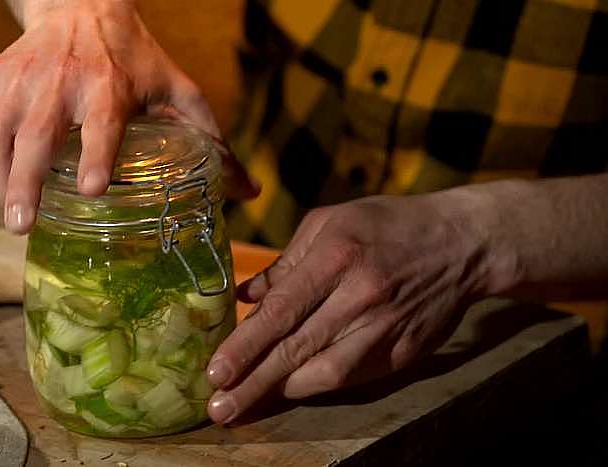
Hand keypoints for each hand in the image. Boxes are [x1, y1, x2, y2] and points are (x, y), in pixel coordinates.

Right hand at [0, 0, 257, 233]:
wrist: (79, 4)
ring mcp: (18, 81)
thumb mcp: (175, 87)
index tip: (95, 189)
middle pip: (37, 136)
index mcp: (109, 85)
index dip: (98, 155)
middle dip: (26, 183)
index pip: (103, 123)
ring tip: (6, 216)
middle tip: (22, 226)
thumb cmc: (132, 56)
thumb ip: (209, 137)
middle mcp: (59, 82)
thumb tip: (248, 192)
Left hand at [206, 193, 492, 422]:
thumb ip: (286, 263)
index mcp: (338, 256)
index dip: (246, 346)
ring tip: (248, 402)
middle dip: (253, 384)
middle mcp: (362, 296)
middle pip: (298, 350)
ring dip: (283, 392)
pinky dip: (320, 384)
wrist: (464, 243)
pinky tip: (294, 387)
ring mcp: (387, 328)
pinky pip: (355, 378)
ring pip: (327, 374)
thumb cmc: (388, 226)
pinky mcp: (405, 352)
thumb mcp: (331, 223)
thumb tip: (244, 297)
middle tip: (220, 407)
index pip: (282, 311)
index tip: (216, 371)